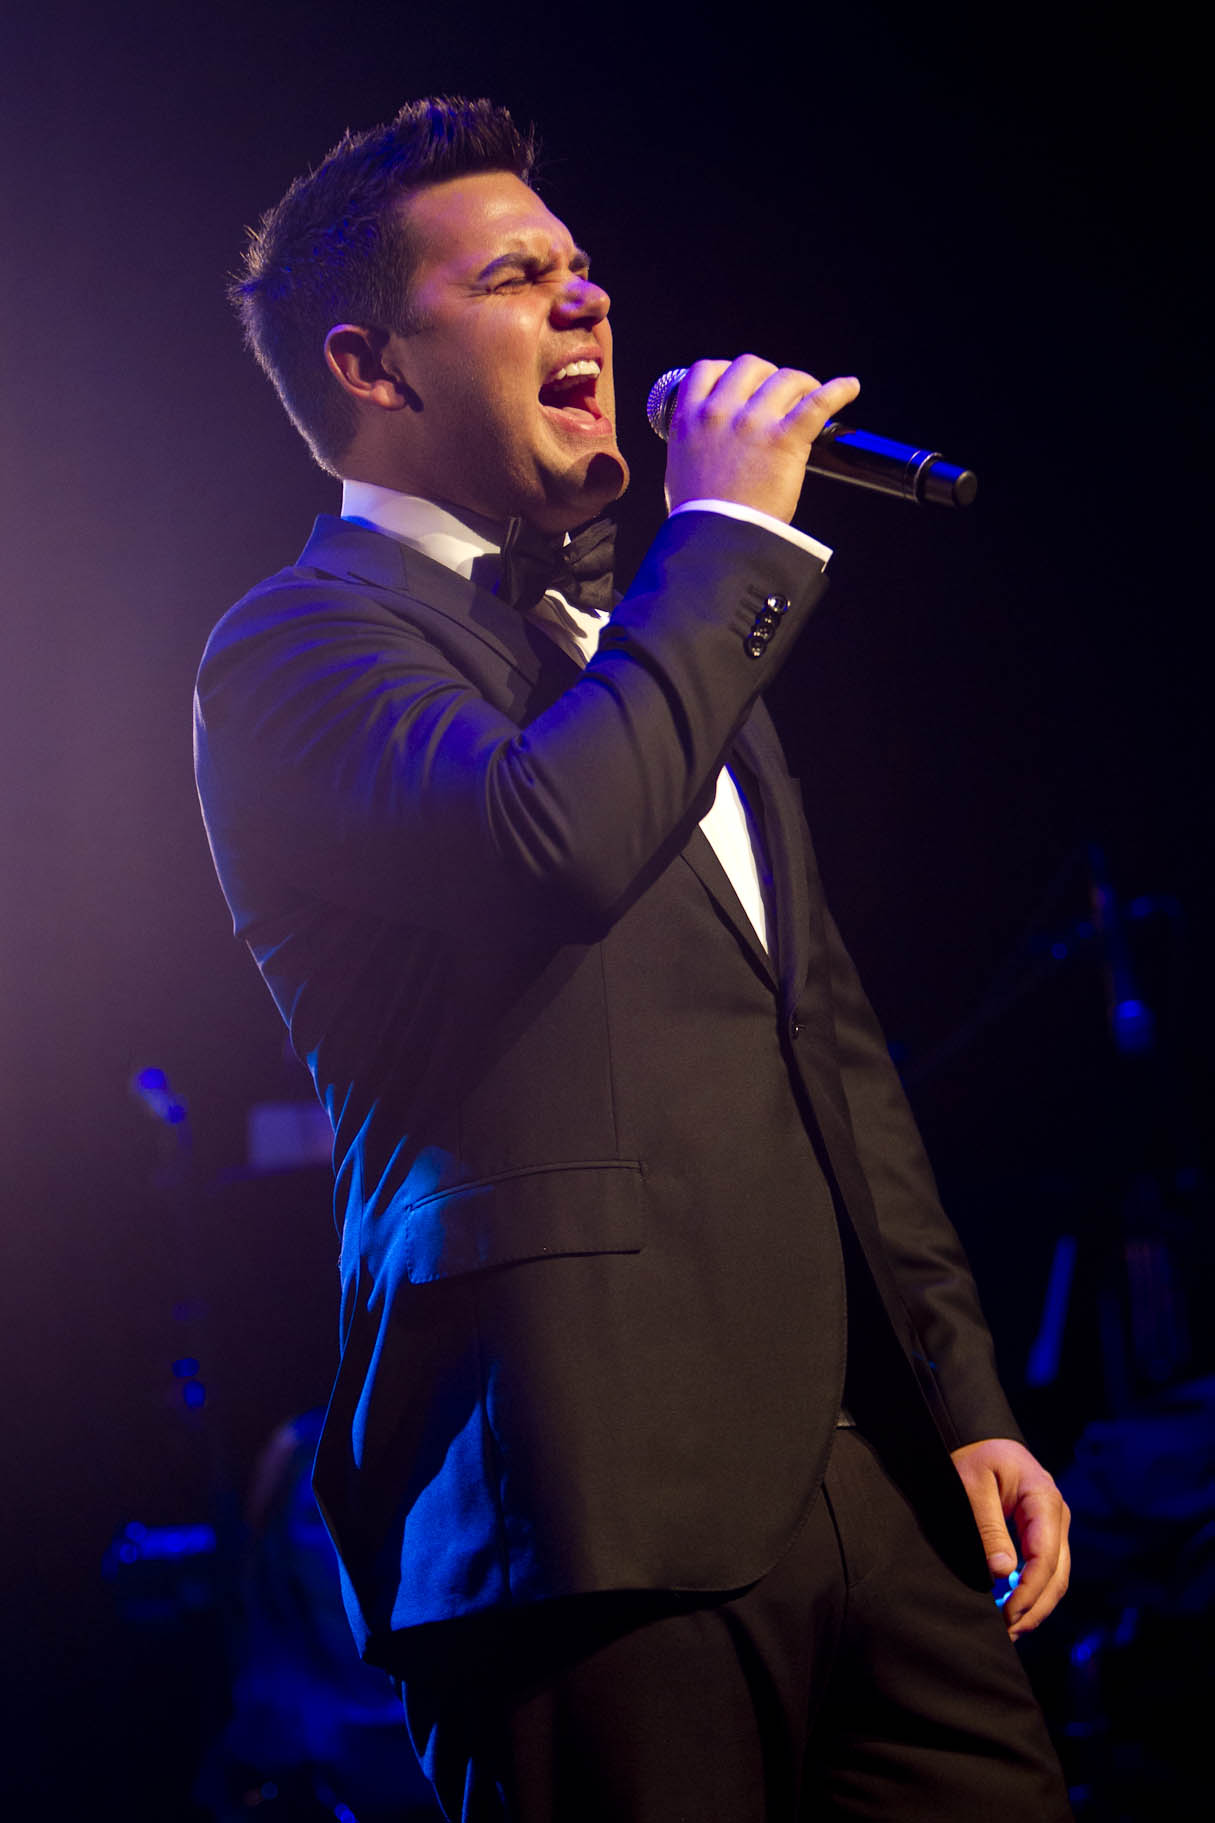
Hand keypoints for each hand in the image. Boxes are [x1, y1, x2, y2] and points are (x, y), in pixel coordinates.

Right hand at [664, 355, 860, 523]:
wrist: (716, 541)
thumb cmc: (700, 516)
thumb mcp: (681, 467)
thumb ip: (696, 443)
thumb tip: (713, 440)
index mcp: (689, 419)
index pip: (707, 370)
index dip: (728, 371)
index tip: (743, 383)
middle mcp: (719, 413)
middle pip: (750, 366)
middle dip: (768, 375)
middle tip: (781, 394)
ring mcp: (752, 423)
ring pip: (785, 378)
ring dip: (801, 383)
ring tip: (810, 396)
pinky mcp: (784, 439)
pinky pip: (819, 402)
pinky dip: (839, 391)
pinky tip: (850, 388)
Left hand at [951, 1438, 1070, 1639]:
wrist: (982, 1442)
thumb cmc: (975, 1459)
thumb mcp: (973, 1485)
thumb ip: (988, 1527)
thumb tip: (1002, 1572)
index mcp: (1044, 1499)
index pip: (1045, 1556)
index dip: (1029, 1591)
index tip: (1008, 1614)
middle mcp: (1057, 1515)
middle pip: (1057, 1574)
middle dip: (1035, 1608)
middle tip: (1008, 1632)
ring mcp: (1054, 1526)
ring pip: (1056, 1577)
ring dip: (1037, 1606)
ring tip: (1010, 1629)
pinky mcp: (1044, 1534)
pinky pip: (1046, 1570)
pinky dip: (1034, 1592)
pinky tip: (1014, 1609)